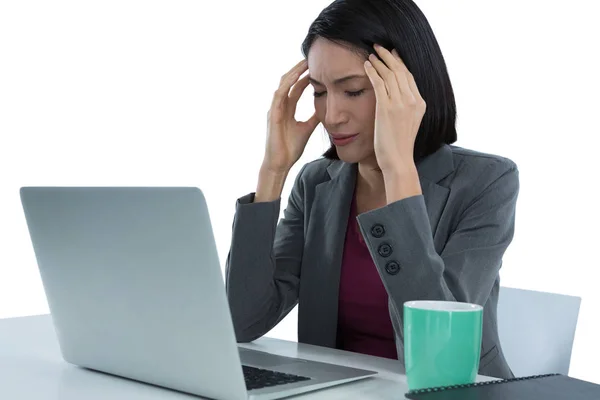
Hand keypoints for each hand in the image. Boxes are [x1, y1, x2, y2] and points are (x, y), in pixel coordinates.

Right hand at [263, 59, 319, 173]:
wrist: (280, 163)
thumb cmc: (290, 148)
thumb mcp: (307, 128)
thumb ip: (314, 117)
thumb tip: (325, 109)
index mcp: (287, 109)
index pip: (297, 88)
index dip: (306, 77)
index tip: (318, 67)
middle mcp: (280, 106)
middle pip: (290, 82)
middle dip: (300, 69)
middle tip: (312, 58)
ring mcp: (275, 108)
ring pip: (284, 84)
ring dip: (294, 72)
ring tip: (305, 62)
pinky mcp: (272, 114)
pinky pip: (279, 95)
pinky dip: (287, 85)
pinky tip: (296, 76)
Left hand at [364, 44, 425, 173]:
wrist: (398, 160)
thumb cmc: (399, 146)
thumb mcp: (408, 123)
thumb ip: (405, 109)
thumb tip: (397, 100)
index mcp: (420, 104)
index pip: (410, 77)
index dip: (400, 63)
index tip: (392, 54)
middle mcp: (412, 101)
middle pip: (401, 71)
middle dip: (389, 56)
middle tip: (380, 47)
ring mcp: (400, 103)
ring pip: (390, 74)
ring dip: (379, 61)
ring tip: (371, 53)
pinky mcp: (386, 108)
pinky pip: (379, 83)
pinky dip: (372, 71)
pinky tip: (366, 65)